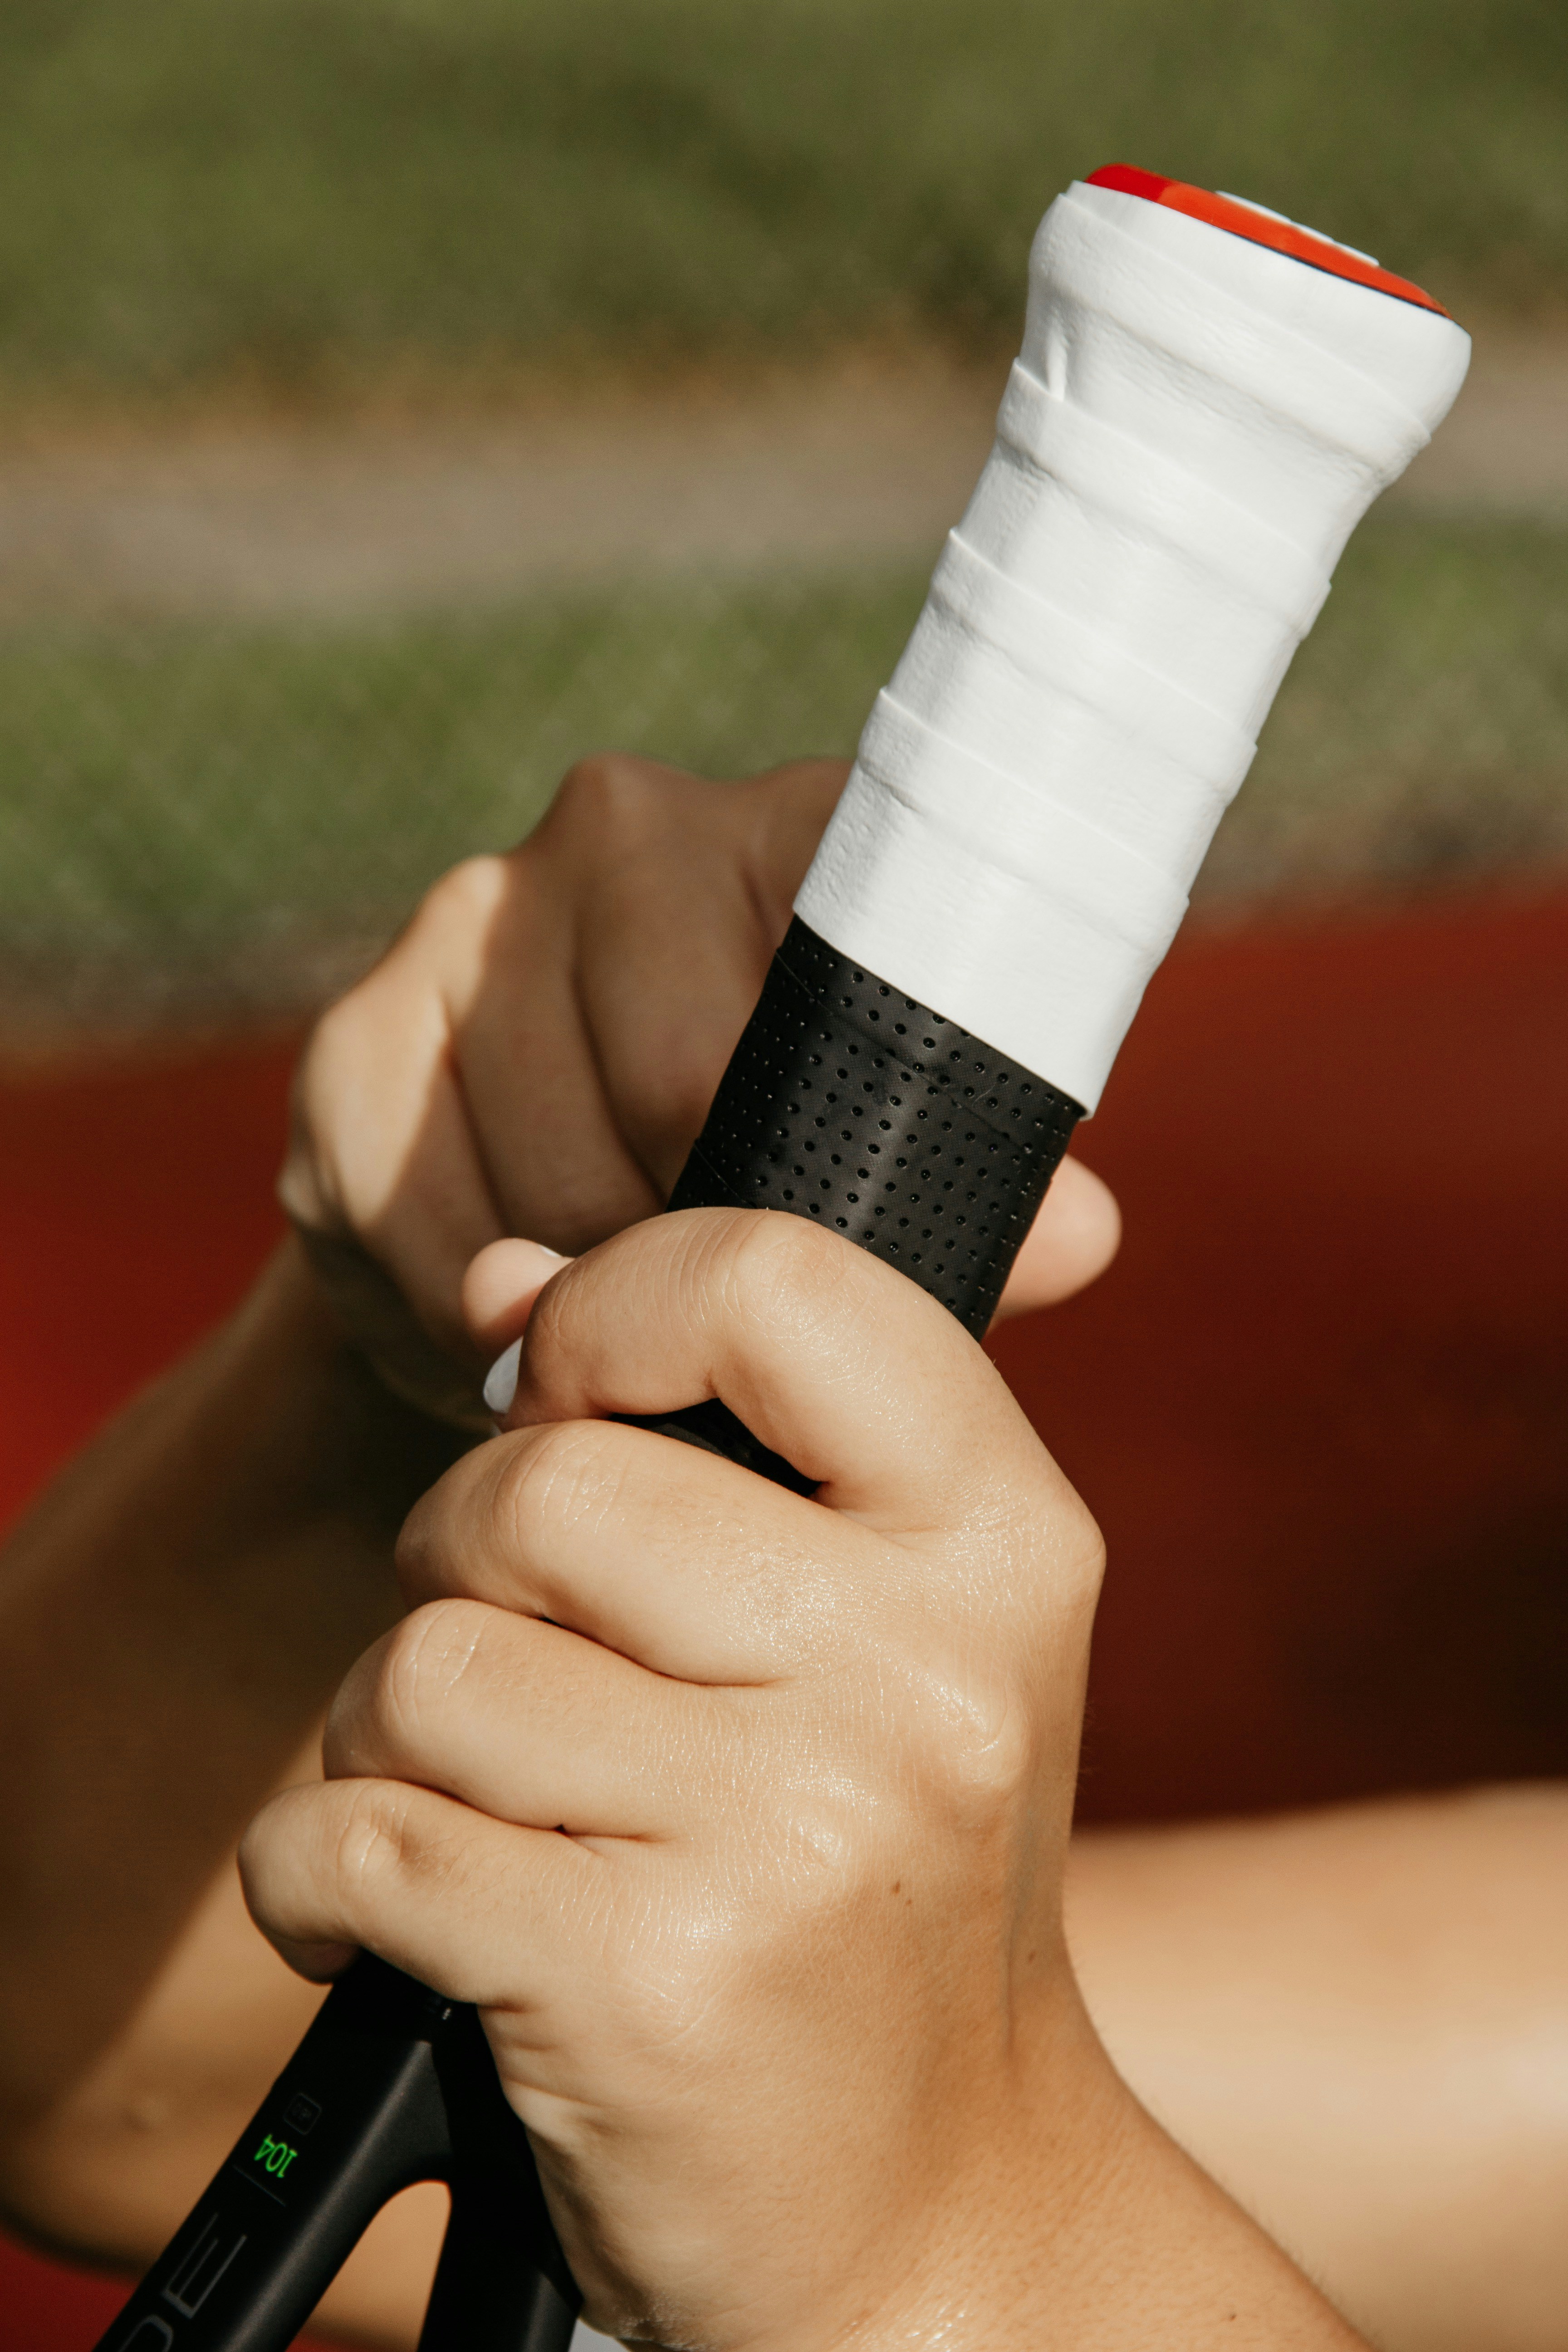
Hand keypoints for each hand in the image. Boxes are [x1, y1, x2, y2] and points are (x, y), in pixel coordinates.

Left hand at [242, 1212, 1360, 2351]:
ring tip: (496, 1808)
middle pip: (540, 1483)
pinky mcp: (651, 1989)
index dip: (615, 1309)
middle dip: (466, 1560)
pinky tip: (415, 1920)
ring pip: (424, 1666)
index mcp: (1003, 1542)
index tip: (570, 1398)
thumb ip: (727, 1432)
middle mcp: (923, 1677)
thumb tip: (497, 1276)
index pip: (769, 1280)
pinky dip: (325, 1881)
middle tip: (527, 1661)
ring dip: (394, 1739)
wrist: (942, 2206)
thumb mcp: (896, 1626)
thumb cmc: (880, 1870)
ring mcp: (796, 1838)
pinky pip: (353, 1840)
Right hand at [279, 755, 1119, 1427]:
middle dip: (705, 1248)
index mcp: (793, 832)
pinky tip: (518, 1325)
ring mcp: (467, 921)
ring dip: (590, 1305)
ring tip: (623, 1339)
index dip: (836, 1132)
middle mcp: (622, 828)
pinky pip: (420, 1231)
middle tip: (725, 1336)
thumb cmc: (761, 1172)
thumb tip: (1081, 1232)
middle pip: (678, 1088)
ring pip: (547, 1179)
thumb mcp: (887, 1174)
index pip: (840, 966)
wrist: (551, 1209)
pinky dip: (470, 1323)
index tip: (840, 1249)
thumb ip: (974, 1196)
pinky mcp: (351, 1048)